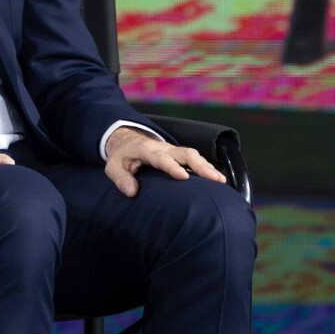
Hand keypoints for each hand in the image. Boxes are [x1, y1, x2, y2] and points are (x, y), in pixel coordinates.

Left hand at [102, 126, 225, 197]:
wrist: (127, 141)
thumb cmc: (122, 157)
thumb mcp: (113, 166)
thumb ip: (120, 178)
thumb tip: (131, 192)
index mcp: (147, 149)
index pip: (161, 157)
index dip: (172, 166)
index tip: (183, 177)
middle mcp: (164, 148)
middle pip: (185, 153)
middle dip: (200, 165)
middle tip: (214, 179)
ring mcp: (173, 151)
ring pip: (194, 155)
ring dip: (208, 167)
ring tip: (221, 181)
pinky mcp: (179, 156)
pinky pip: (195, 160)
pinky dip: (207, 168)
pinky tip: (218, 180)